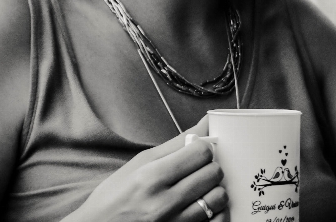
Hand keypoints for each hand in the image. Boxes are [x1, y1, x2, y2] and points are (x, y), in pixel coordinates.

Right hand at [67, 116, 227, 221]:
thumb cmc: (116, 195)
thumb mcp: (139, 163)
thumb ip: (175, 144)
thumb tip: (206, 123)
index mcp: (151, 176)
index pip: (200, 152)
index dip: (204, 148)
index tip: (198, 150)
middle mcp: (163, 202)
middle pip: (212, 173)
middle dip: (210, 166)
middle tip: (199, 169)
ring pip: (218, 198)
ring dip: (214, 189)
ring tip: (200, 188)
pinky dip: (217, 213)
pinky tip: (205, 206)